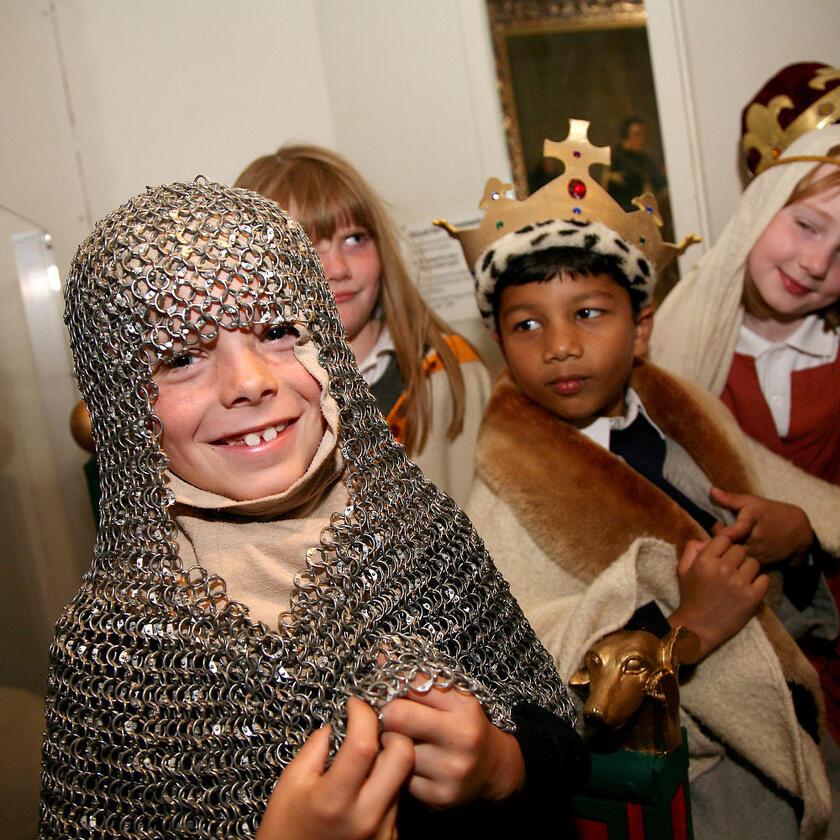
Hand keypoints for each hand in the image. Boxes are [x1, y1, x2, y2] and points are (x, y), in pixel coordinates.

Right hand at [256, 697, 413, 839]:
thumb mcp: (290, 784)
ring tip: (362, 764)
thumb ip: (315, 748)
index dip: (362, 715)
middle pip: (403, 757)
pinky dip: (385, 786)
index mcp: (335, 800)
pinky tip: (364, 789)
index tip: (355, 705)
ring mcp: (382, 832)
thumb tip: (339, 723)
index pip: (364, 744)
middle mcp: (366, 817)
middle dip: (392, 733)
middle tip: (373, 730)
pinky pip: (398, 800)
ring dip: (387, 761)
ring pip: (401, 777)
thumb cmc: (285, 830)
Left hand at [380, 676, 524, 808]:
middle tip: (387, 716)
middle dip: (387, 715)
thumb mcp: (452, 696)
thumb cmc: (464, 723)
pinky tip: (410, 764)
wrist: (494, 769)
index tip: (384, 689)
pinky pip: (401, 778)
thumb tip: (382, 654)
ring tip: (400, 740)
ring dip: (390, 744)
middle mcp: (461, 738)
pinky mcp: (439, 797)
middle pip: (396, 717)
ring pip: (395, 749)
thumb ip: (418, 677)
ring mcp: (450, 771)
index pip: (412, 686)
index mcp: (464, 705)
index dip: (392, 686)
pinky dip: (400, 770)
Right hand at [668, 534, 768, 658]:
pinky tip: (749, 588)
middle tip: (730, 569)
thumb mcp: (683, 569)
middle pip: (740, 549)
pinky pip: (765, 579)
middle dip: (735, 557)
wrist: (698, 627)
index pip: (724, 538)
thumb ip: (692, 549)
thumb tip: (708, 539)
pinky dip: (759, 582)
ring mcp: (739, 583)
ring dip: (747, 569)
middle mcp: (723, 569)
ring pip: (753, 563)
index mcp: (705, 561)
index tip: (722, 555)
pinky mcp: (752, 597)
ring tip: (739, 579)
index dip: (724, 545)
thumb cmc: (690, 596)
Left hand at [710, 487, 813, 564]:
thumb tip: (711, 490)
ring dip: (727, 550)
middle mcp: (756, 540)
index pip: (738, 529)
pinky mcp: (762, 564)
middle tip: (717, 531)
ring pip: (735, 556)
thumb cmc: (770, 512)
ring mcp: (760, 554)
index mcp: (752, 522)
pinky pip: (743, 563)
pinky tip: (734, 551)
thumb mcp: (752, 502)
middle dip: (719, 539)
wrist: (798, 530)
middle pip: (729, 544)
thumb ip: (730, 499)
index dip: (726, 531)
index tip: (717, 529)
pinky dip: (736, 558)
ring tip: (726, 541)